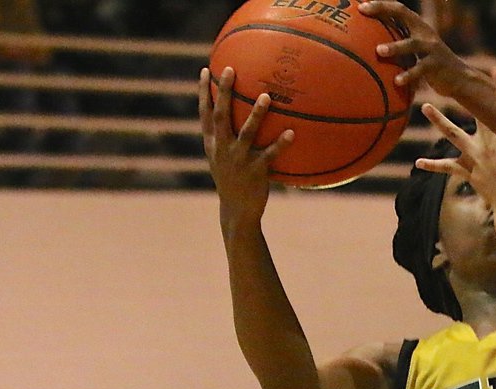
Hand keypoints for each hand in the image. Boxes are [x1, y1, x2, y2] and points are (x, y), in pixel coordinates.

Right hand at [198, 66, 293, 227]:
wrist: (237, 211)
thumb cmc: (232, 180)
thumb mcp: (221, 158)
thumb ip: (223, 138)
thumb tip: (233, 117)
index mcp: (212, 144)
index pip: (204, 114)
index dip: (203, 92)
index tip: (206, 70)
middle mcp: (222, 149)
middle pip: (222, 115)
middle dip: (225, 92)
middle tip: (231, 70)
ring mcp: (239, 160)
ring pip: (247, 133)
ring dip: (256, 114)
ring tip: (266, 96)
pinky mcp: (256, 172)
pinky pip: (270, 155)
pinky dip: (281, 144)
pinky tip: (292, 133)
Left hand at [358, 1, 472, 95]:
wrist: (460, 78)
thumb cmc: (432, 66)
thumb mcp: (418, 52)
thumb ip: (402, 45)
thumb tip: (373, 50)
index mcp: (419, 27)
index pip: (398, 9)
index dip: (381, 5)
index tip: (361, 7)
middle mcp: (425, 32)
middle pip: (404, 14)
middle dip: (383, 10)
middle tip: (365, 13)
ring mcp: (432, 48)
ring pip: (412, 44)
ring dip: (395, 46)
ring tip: (378, 51)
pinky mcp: (436, 65)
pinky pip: (420, 69)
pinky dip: (408, 75)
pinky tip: (396, 81)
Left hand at [416, 85, 495, 221]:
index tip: (495, 71)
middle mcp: (485, 142)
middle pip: (474, 112)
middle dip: (462, 95)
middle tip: (449, 82)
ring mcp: (474, 156)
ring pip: (452, 134)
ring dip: (438, 119)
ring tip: (426, 107)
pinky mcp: (468, 172)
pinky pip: (447, 167)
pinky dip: (432, 165)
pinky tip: (418, 163)